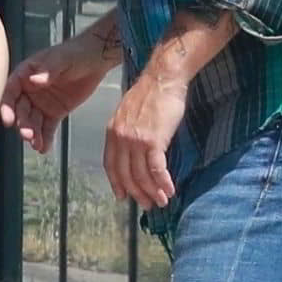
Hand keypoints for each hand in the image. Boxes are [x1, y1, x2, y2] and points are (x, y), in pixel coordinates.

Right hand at [0, 32, 113, 153]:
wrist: (96, 60)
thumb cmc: (76, 53)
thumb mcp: (62, 60)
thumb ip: (48, 70)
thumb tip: (34, 80)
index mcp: (26, 74)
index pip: (11, 91)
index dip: (7, 106)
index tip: (8, 119)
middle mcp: (30, 90)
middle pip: (21, 110)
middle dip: (23, 124)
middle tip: (27, 135)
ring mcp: (41, 103)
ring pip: (33, 122)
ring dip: (33, 134)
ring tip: (37, 144)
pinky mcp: (54, 112)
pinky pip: (47, 127)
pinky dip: (45, 138)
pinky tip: (44, 148)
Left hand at [103, 71, 185, 209]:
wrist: (163, 77)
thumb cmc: (151, 92)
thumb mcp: (129, 112)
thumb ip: (127, 131)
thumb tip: (134, 148)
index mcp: (112, 131)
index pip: (111, 165)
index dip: (116, 183)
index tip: (122, 196)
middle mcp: (120, 138)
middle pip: (126, 174)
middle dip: (137, 193)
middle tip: (146, 204)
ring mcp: (135, 140)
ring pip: (141, 175)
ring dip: (152, 191)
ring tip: (161, 201)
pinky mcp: (153, 141)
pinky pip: (157, 169)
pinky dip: (163, 182)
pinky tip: (170, 190)